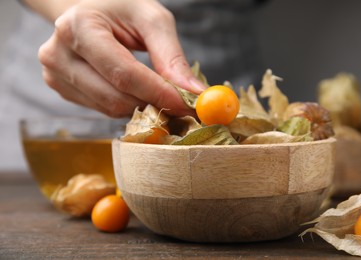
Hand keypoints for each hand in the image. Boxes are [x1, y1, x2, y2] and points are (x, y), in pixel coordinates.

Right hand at [38, 0, 205, 116]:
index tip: (188, 105)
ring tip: (159, 94)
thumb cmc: (120, 8)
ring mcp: (55, 74)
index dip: (159, 93)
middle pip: (115, 97)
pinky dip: (126, 106)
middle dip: (153, 104)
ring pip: (109, 108)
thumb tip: (193, 93)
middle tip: (181, 105)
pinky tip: (135, 91)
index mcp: (80, 26)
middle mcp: (58, 53)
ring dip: (141, 107)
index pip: (124, 74)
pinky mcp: (60, 88)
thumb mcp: (151, 20)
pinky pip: (102, 109)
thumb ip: (171, 56)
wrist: (88, 9)